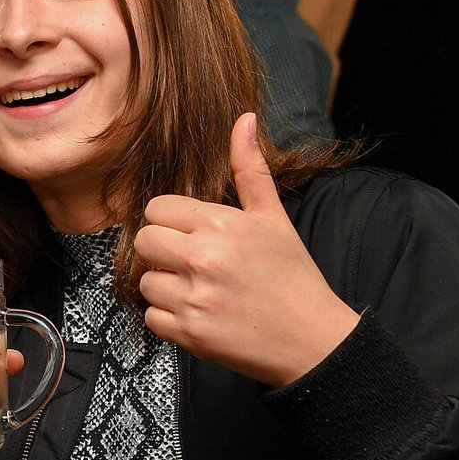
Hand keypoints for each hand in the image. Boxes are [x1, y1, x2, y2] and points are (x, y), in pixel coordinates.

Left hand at [134, 113, 359, 386]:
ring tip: (201, 290)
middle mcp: (203, 258)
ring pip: (145, 281)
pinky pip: (151, 317)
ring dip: (166, 287)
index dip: (172, 221)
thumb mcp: (274, 218)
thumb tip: (244, 120)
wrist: (314, 340)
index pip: (158, 208)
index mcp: (221, 225)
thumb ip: (250, 170)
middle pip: (144, 241)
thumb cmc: (293, 277)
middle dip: (164, 251)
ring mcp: (194, 297)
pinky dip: (169, 319)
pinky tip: (199, 313)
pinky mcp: (189, 333)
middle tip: (192, 262)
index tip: (192, 234)